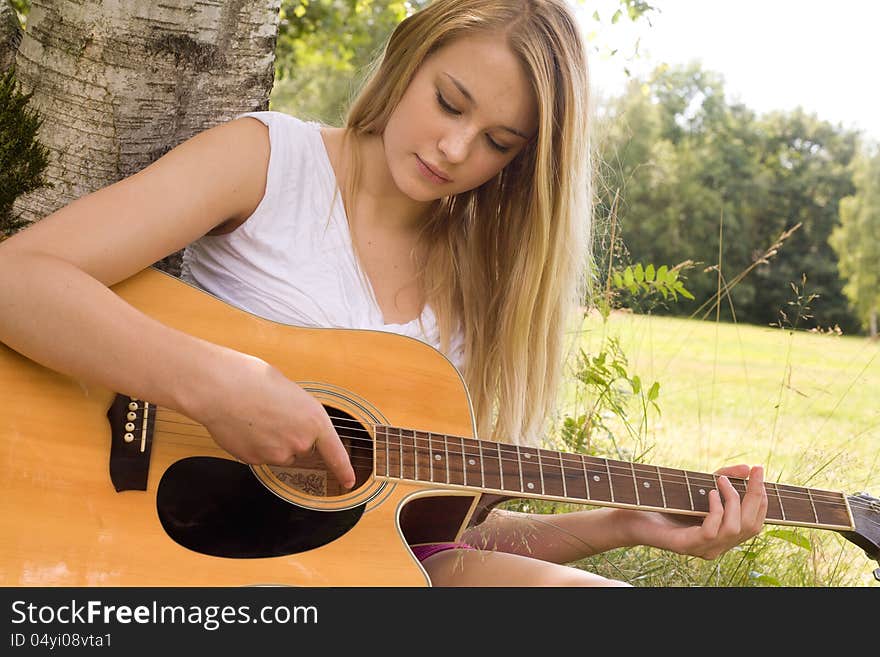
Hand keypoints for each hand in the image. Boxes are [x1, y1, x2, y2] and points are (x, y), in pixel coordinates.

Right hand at [187, 351, 355, 488]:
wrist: (221, 388)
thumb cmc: (254, 380)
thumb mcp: (290, 391)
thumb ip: (300, 413)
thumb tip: (293, 424)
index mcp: (315, 420)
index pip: (336, 453)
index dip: (343, 470)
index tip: (349, 482)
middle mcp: (301, 441)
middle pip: (302, 450)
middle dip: (291, 437)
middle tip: (274, 414)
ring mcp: (278, 454)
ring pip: (279, 454)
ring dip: (272, 442)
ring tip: (256, 418)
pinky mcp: (255, 461)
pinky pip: (260, 456)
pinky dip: (254, 445)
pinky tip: (244, 426)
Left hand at [625, 464, 767, 558]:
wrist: (631, 516)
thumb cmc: (667, 502)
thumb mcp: (699, 487)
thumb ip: (725, 477)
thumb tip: (748, 468)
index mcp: (724, 535)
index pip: (756, 522)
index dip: (762, 498)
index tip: (760, 472)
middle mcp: (718, 546)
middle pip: (752, 526)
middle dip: (756, 495)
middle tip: (754, 472)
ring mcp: (703, 549)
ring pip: (736, 529)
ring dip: (734, 500)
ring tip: (722, 481)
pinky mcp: (686, 545)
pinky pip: (712, 531)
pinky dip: (716, 510)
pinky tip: (711, 494)